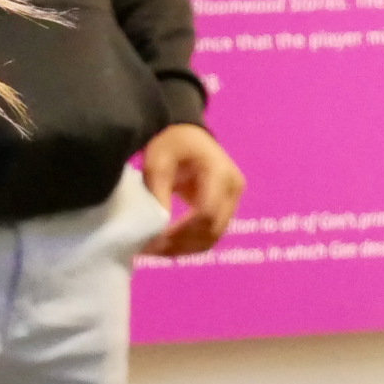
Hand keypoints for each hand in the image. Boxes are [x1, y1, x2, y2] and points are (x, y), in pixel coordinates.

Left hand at [140, 123, 244, 253]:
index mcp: (220, 173)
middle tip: (150, 249)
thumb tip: (157, 227)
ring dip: (184, 248)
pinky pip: (209, 233)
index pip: (206, 213)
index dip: (181, 231)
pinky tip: (165, 245)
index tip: (154, 239)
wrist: (187, 134)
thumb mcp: (158, 161)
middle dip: (180, 244)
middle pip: (212, 230)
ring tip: (154, 250)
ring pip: (212, 237)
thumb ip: (158, 191)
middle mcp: (233, 189)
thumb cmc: (172, 143)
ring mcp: (232, 200)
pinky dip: (188, 243)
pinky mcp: (225, 208)